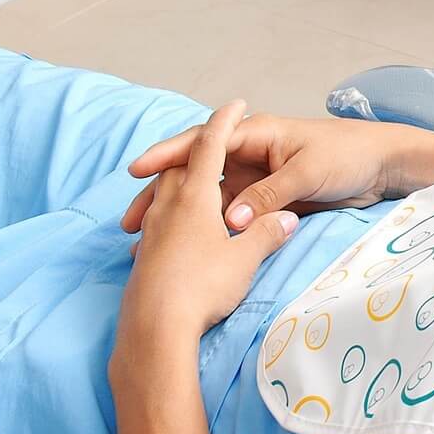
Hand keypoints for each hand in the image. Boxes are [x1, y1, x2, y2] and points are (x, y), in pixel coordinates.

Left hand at [118, 102, 300, 348]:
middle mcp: (169, 207)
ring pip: (164, 193)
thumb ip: (266, 233)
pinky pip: (157, 220)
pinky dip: (170, 212)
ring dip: (180, 181)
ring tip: (196, 184)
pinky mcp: (145, 256)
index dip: (224, 122)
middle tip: (217, 143)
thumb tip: (288, 220)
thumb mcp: (244, 259)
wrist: (154, 330)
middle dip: (199, 150)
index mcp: (195, 197)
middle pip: (181, 166)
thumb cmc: (202, 287)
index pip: (211, 147)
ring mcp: (153, 231)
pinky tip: (178, 230)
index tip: (235, 103)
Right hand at [122, 113, 406, 236]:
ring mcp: (256, 180)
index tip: (137, 172)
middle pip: (196, 174)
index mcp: (257, 135)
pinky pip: (230, 217)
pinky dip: (208, 232)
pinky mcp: (266, 202)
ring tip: (145, 244)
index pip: (203, 144)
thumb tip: (230, 222)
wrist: (383, 167)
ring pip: (208, 200)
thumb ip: (269, 195)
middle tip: (130, 221)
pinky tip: (188, 251)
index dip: (168, 156)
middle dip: (162, 194)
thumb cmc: (348, 156)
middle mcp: (250, 155)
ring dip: (180, 219)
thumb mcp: (307, 173)